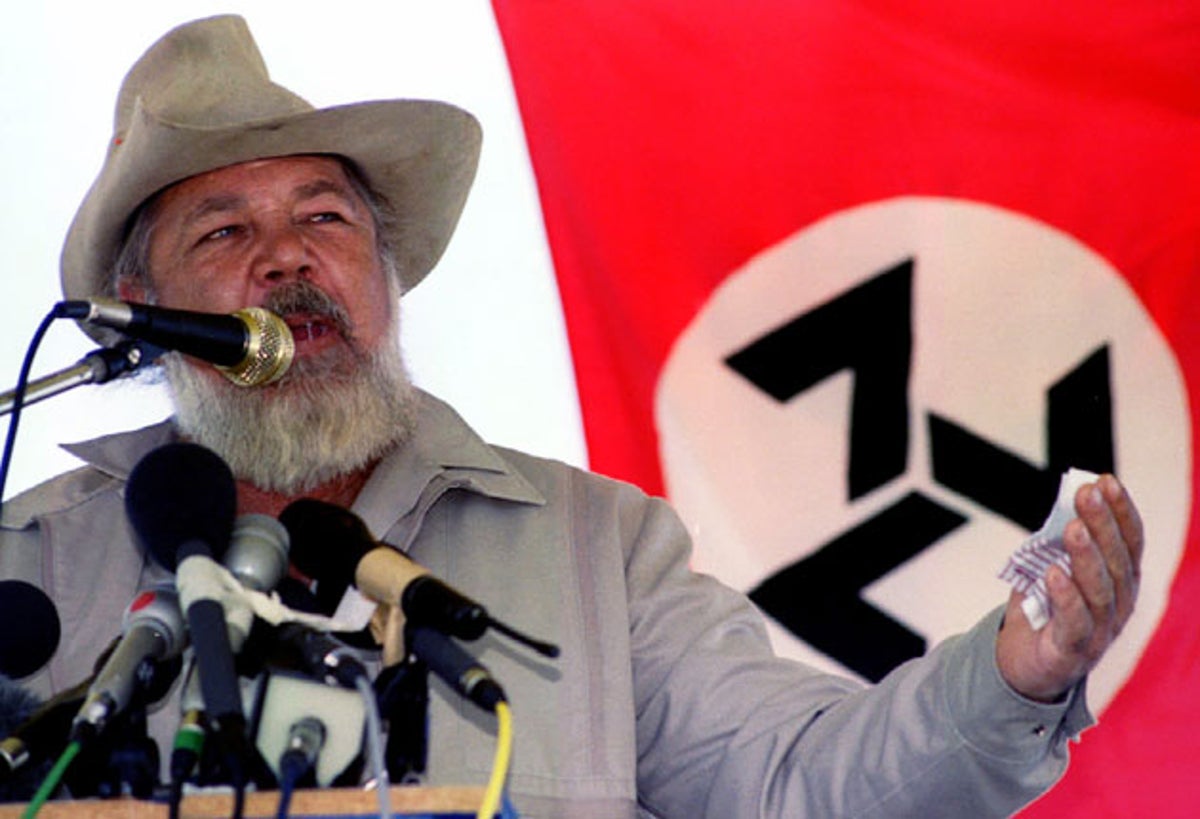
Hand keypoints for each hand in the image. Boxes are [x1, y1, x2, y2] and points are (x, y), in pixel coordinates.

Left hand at [995, 474, 1142, 701]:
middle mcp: (1119, 605)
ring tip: (1073, 528)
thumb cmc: (1043, 608)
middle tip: (1086, 493)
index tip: (1107, 480)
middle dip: (1103, 523)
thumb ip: (1058, 540)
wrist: (1023, 665)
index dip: (1122, 511)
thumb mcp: (1051, 566)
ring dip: (1087, 556)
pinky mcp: (1073, 653)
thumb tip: (1063, 502)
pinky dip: (1066, 596)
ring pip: (1100, 591)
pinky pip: (1074, 622)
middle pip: (1117, 561)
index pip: (1130, 542)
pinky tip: (1054, 572)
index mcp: (1120, 581)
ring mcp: (1101, 632)